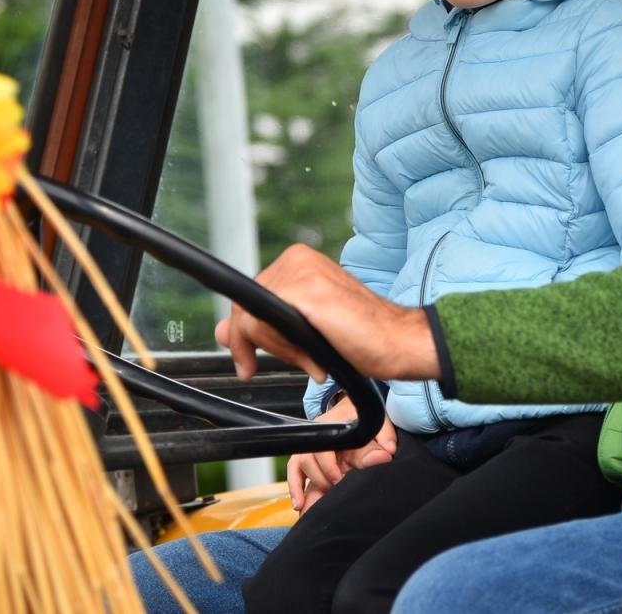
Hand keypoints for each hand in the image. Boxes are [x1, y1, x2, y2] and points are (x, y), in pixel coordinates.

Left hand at [216, 244, 438, 382]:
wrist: (400, 342)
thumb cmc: (362, 337)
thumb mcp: (301, 331)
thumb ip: (262, 326)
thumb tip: (222, 330)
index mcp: (297, 262)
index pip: (248, 300)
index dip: (249, 336)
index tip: (252, 362)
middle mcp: (297, 259)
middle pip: (245, 310)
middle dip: (267, 346)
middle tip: (303, 361)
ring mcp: (301, 271)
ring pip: (252, 321)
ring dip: (281, 352)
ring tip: (314, 359)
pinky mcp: (307, 290)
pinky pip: (262, 326)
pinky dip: (284, 351)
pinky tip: (314, 359)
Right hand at [286, 397, 397, 513]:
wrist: (354, 413)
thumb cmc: (364, 419)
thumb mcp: (376, 425)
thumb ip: (384, 437)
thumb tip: (387, 453)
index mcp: (334, 426)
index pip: (323, 447)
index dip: (329, 466)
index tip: (340, 478)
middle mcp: (318, 437)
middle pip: (306, 459)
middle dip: (319, 479)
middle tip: (334, 490)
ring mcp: (311, 449)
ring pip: (298, 468)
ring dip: (303, 488)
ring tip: (311, 505)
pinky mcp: (309, 461)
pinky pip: (295, 473)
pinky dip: (295, 489)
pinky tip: (299, 505)